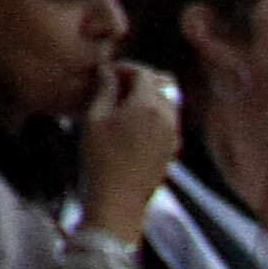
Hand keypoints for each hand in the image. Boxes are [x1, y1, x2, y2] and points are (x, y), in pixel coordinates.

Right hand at [79, 57, 183, 230]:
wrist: (118, 200)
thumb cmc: (101, 159)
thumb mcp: (94, 119)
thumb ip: (104, 89)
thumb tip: (108, 72)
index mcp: (148, 105)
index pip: (143, 72)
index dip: (124, 67)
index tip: (107, 73)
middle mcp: (168, 117)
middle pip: (160, 84)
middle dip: (139, 79)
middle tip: (115, 84)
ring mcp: (174, 134)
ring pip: (167, 101)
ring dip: (149, 96)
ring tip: (123, 104)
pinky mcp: (173, 149)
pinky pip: (169, 121)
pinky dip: (155, 114)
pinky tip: (134, 124)